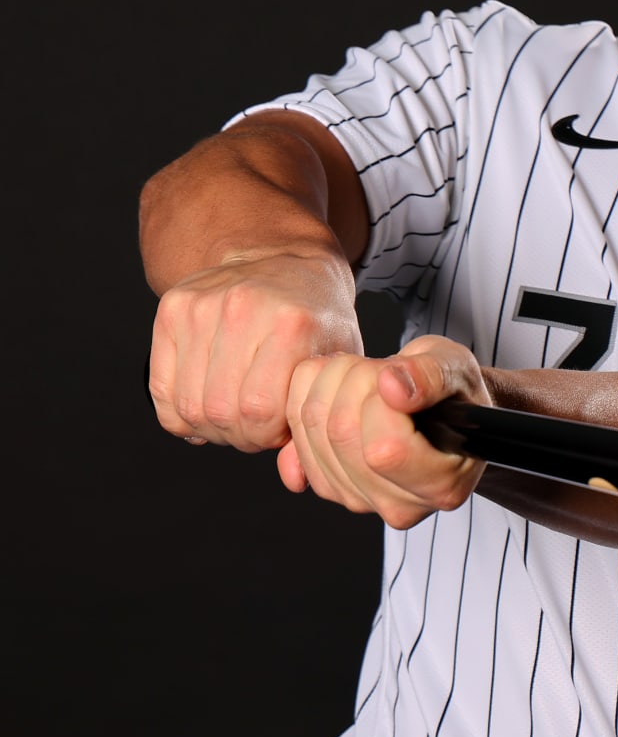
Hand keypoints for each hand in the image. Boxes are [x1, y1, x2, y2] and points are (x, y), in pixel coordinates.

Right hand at [147, 252, 360, 450]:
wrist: (284, 258)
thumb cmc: (317, 319)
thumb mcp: (336, 365)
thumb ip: (318, 420)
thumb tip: (294, 478)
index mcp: (292, 324)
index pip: (260, 412)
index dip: (268, 434)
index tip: (281, 425)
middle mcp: (243, 310)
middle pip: (219, 412)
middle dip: (239, 434)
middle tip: (257, 424)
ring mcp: (201, 307)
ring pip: (188, 405)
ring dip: (209, 426)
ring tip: (235, 413)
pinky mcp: (172, 308)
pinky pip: (162, 389)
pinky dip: (181, 412)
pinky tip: (207, 403)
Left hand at [278, 335, 489, 528]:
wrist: (441, 415)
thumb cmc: (455, 396)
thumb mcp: (458, 370)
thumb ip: (432, 376)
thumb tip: (392, 386)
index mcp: (441, 486)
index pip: (385, 448)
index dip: (382, 399)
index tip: (401, 378)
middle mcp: (399, 506)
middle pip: (342, 435)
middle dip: (355, 380)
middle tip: (383, 368)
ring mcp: (358, 500)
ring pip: (311, 429)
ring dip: (329, 382)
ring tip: (366, 376)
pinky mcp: (327, 486)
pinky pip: (292, 431)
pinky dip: (307, 394)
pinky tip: (341, 388)